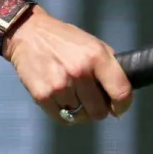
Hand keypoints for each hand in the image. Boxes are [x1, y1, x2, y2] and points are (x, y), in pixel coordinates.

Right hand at [4, 10, 134, 124]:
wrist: (28, 34)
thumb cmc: (65, 40)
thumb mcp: (93, 43)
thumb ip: (109, 67)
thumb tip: (120, 96)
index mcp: (96, 56)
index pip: (121, 92)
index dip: (123, 105)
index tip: (118, 107)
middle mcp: (79, 72)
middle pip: (99, 112)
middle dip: (97, 108)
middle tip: (90, 98)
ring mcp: (59, 86)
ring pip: (80, 117)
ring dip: (78, 109)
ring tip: (71, 92)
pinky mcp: (42, 96)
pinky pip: (63, 119)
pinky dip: (64, 113)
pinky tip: (60, 97)